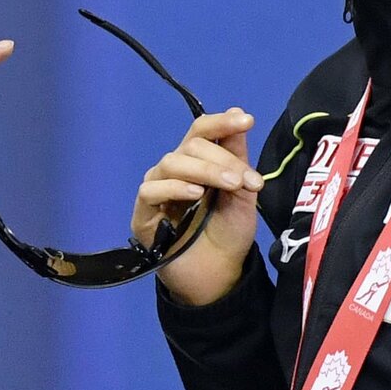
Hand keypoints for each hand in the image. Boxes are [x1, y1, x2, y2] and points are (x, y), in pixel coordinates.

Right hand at [133, 108, 262, 305]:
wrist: (219, 276)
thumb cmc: (229, 234)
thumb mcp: (244, 194)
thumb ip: (238, 158)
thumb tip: (238, 113)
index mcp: (198, 162)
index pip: (202, 131)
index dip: (221, 122)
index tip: (246, 120)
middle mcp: (174, 170)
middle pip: (190, 145)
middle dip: (221, 159)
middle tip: (246, 181)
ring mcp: (157, 190)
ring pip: (171, 163)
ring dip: (205, 170)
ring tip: (229, 186)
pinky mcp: (143, 213)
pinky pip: (151, 190)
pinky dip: (174, 187)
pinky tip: (195, 194)